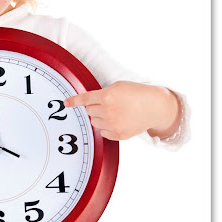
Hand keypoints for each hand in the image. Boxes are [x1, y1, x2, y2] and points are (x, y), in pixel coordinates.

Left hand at [63, 81, 180, 140]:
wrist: (155, 107)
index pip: (85, 99)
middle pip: (89, 111)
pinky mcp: (119, 135)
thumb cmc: (137, 94)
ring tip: (115, 112)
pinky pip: (103, 132)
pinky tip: (118, 121)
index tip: (66, 103)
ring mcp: (113, 124)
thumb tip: (89, 103)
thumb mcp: (118, 86)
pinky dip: (107, 127)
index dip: (73, 101)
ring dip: (100, 117)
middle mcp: (108, 111)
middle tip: (108, 104)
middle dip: (95, 107)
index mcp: (107, 96)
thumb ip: (102, 94)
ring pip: (94, 122)